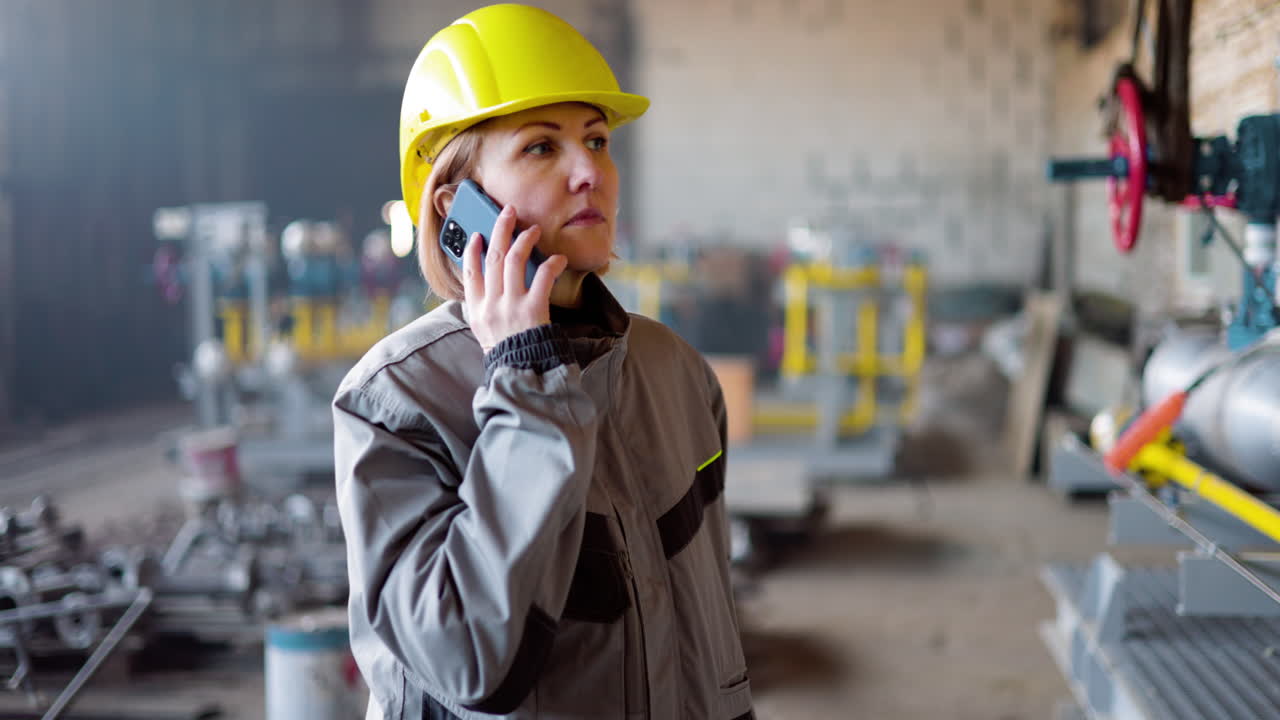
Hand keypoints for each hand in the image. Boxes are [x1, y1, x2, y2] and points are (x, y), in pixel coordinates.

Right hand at [463, 204, 568, 353]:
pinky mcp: (533, 309)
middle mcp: (491, 304)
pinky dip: (551, 265)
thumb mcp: (484, 332)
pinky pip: (541, 278)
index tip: (477, 234)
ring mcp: (511, 305)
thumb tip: (484, 285)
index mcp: (477, 309)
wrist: (522, 373)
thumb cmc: (507, 353)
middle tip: (509, 212)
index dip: (472, 250)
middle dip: (500, 230)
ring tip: (533, 230)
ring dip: (524, 240)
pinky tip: (558, 259)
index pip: (470, 272)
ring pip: (513, 260)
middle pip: (492, 257)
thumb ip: (482, 308)